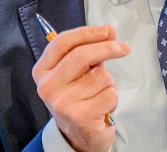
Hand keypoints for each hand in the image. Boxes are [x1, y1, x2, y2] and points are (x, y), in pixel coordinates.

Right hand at [32, 24, 129, 151]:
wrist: (78, 136)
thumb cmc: (78, 97)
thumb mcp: (79, 71)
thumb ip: (91, 49)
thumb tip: (110, 30)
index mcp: (42, 71)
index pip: (62, 42)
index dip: (87, 33)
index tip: (107, 30)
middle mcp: (47, 87)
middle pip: (81, 55)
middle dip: (107, 48)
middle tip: (124, 47)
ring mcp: (62, 103)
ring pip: (100, 75)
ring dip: (108, 82)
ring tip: (99, 94)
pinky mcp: (80, 117)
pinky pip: (109, 93)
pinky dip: (113, 97)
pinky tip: (102, 106)